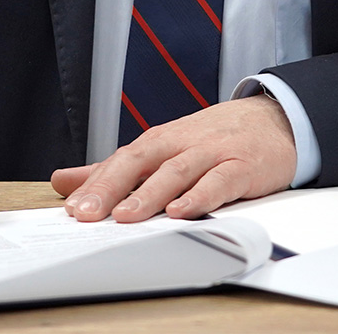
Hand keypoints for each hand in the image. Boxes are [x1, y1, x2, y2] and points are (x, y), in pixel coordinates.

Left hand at [50, 94, 295, 221]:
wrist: (273, 119)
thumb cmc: (213, 139)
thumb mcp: (162, 149)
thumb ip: (113, 169)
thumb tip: (64, 181)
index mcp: (158, 142)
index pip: (119, 162)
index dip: (94, 185)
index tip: (70, 209)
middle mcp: (180, 144)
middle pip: (140, 162)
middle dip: (111, 188)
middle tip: (87, 214)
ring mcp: (211, 153)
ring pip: (176, 172)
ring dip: (150, 194)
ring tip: (126, 216)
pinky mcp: (240, 167)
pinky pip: (218, 182)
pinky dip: (200, 196)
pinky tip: (183, 212)